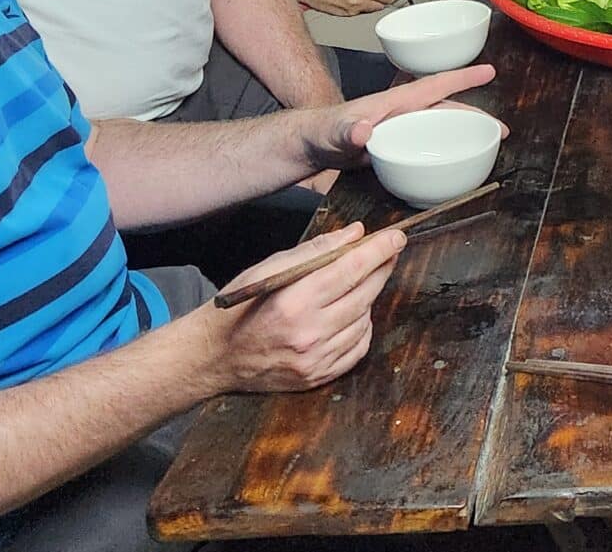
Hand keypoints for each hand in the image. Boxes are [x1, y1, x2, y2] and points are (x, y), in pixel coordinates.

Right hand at [198, 222, 404, 395]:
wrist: (215, 357)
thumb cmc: (240, 307)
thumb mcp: (269, 268)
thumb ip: (316, 251)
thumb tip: (355, 234)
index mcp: (294, 301)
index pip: (351, 269)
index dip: (379, 250)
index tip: (396, 238)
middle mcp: (308, 333)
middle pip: (364, 294)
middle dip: (381, 268)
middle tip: (388, 252)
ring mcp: (314, 359)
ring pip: (364, 320)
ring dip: (368, 298)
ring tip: (356, 285)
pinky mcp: (317, 377)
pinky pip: (357, 348)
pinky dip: (360, 327)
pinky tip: (350, 314)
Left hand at [300, 62, 497, 173]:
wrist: (311, 145)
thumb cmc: (322, 131)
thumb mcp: (336, 131)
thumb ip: (349, 130)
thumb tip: (365, 130)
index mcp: (396, 102)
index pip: (435, 86)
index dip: (462, 78)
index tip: (489, 71)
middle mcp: (403, 113)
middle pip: (446, 109)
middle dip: (476, 116)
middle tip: (502, 129)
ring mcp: (401, 129)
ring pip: (440, 127)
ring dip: (464, 134)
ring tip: (487, 146)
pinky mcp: (396, 145)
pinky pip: (428, 144)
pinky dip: (445, 150)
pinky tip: (454, 164)